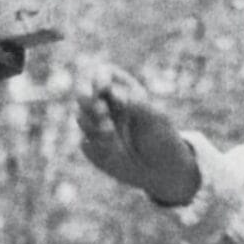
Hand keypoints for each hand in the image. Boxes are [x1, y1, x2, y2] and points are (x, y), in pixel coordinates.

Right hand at [74, 62, 199, 204]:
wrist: (161, 171)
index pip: (103, 73)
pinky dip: (96, 145)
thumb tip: (116, 94)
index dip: (97, 77)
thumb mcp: (158, 120)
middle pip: (83, 91)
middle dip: (85, 98)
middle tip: (101, 111)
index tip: (102, 88)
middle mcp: (107, 105)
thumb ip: (138, 104)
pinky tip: (112, 151)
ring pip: (80, 116)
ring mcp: (97, 125)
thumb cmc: (164, 139)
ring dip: (93, 125)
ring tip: (112, 134)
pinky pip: (84, 141)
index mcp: (124, 91)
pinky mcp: (93, 146)